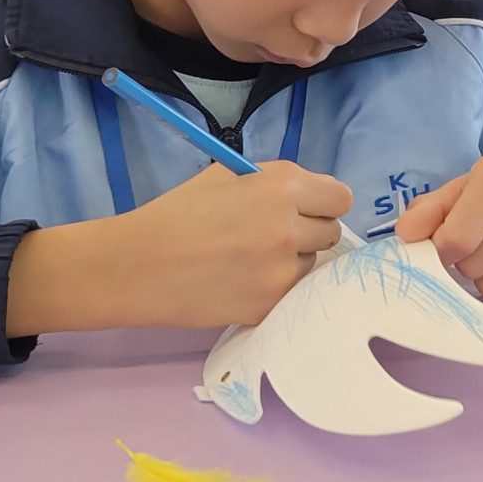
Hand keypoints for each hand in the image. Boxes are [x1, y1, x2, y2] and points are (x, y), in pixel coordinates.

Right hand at [5, 161, 352, 334]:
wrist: (141, 265)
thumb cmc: (179, 213)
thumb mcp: (228, 176)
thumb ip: (273, 182)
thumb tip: (307, 196)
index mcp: (282, 187)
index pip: (340, 198)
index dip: (323, 203)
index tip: (306, 209)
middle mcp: (290, 227)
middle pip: (331, 231)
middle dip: (309, 231)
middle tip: (273, 235)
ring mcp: (282, 271)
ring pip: (311, 264)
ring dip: (291, 261)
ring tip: (250, 260)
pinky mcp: (270, 305)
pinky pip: (289, 293)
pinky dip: (273, 288)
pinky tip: (241, 282)